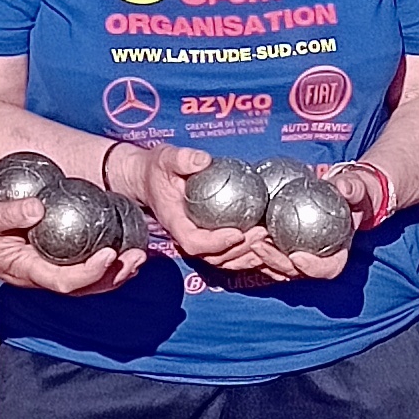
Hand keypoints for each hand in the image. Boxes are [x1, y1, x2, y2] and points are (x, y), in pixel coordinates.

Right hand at [0, 193, 141, 292]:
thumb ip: (11, 212)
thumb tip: (39, 206)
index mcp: (25, 270)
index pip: (65, 281)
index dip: (91, 272)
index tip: (111, 253)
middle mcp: (37, 276)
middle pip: (83, 288)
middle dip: (114, 276)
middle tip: (138, 257)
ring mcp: (41, 271)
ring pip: (84, 283)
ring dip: (113, 273)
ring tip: (137, 255)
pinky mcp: (43, 260)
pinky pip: (76, 267)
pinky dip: (100, 262)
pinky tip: (116, 246)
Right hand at [115, 141, 270, 274]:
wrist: (149, 179)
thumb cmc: (157, 169)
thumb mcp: (165, 158)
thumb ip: (181, 159)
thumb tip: (203, 160)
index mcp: (174, 221)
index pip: (193, 242)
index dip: (216, 242)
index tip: (237, 232)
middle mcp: (186, 236)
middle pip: (214, 256)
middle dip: (240, 249)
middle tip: (263, 231)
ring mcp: (198, 240)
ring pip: (224, 260)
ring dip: (248, 255)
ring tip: (269, 239)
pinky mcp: (209, 238)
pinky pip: (229, 253)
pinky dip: (248, 254)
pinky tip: (267, 245)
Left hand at [238, 162, 372, 283]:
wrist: (340, 194)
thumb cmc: (351, 193)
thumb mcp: (355, 188)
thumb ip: (352, 188)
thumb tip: (343, 187)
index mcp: (337, 255)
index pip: (326, 269)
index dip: (312, 268)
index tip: (297, 256)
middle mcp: (315, 261)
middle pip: (294, 272)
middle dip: (274, 262)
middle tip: (259, 244)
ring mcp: (296, 257)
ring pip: (274, 266)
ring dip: (257, 257)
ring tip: (243, 238)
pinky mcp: (280, 249)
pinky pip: (265, 253)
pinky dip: (251, 246)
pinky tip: (238, 230)